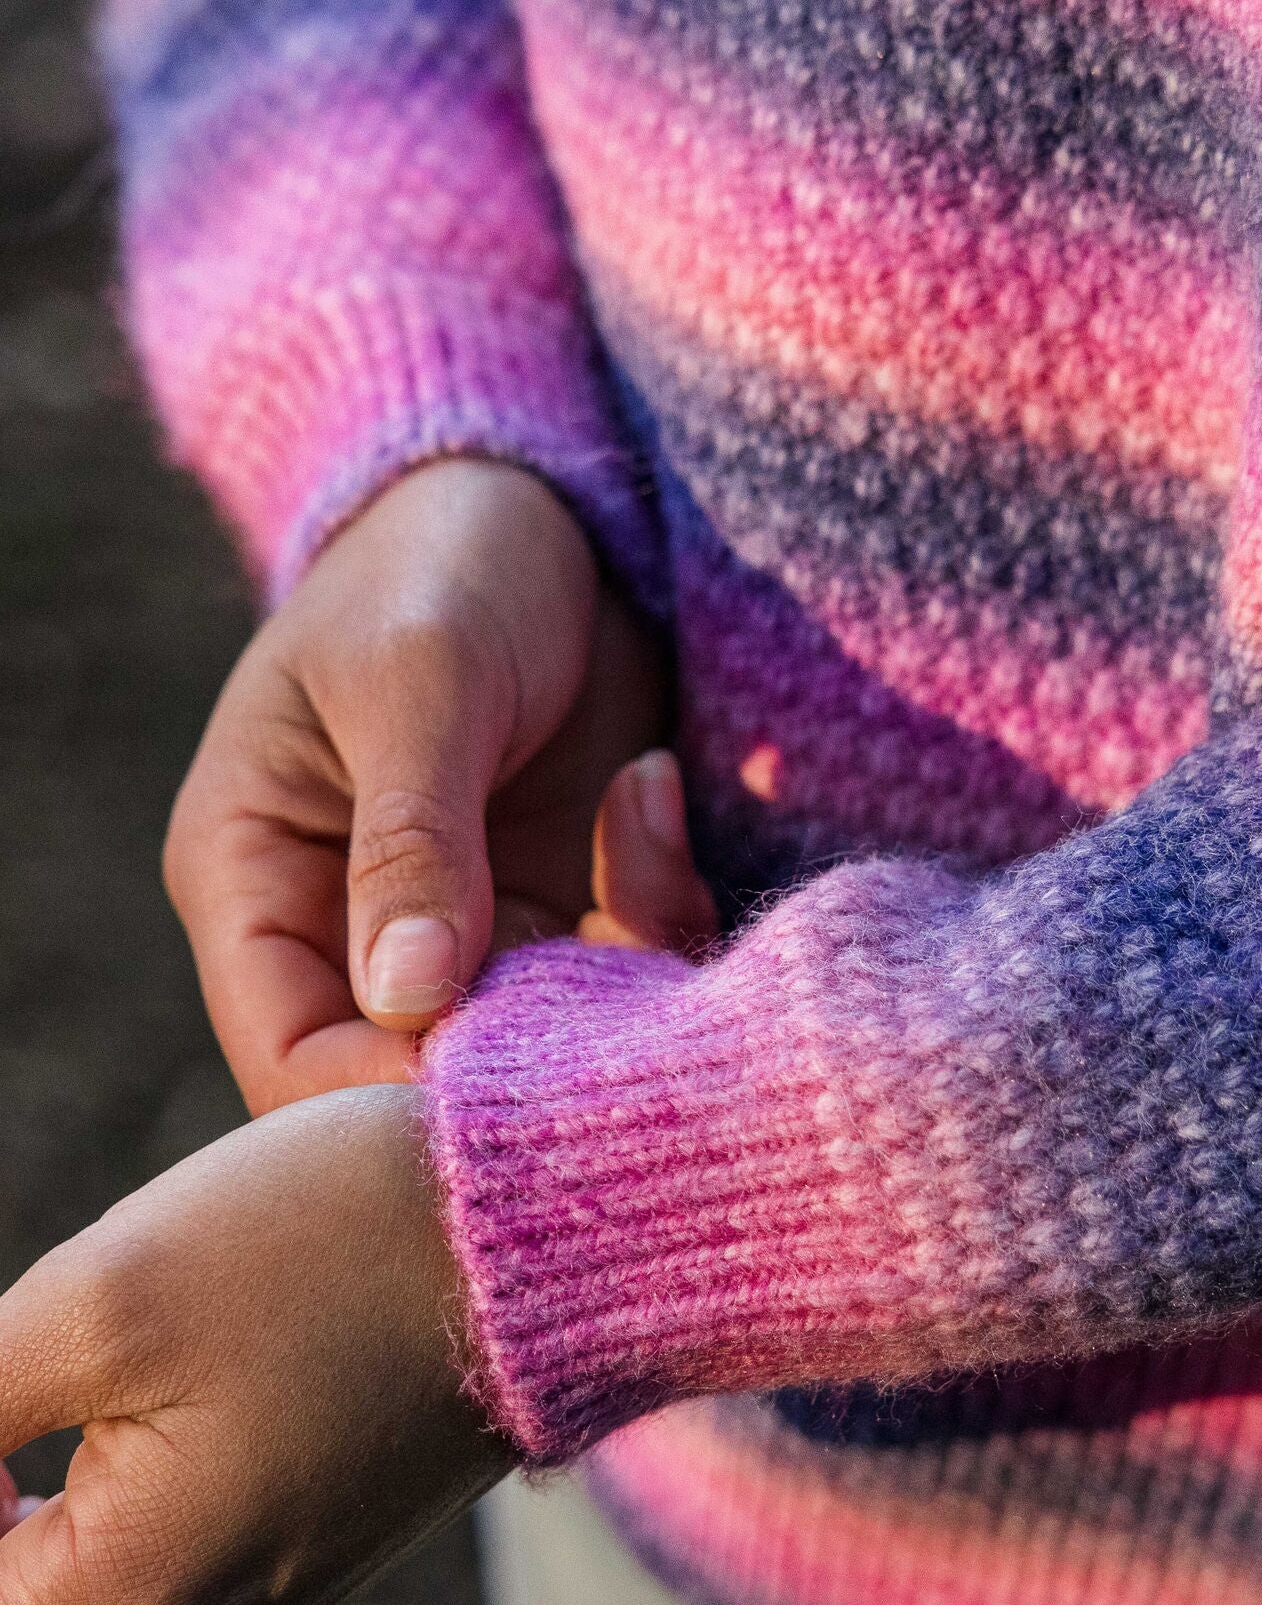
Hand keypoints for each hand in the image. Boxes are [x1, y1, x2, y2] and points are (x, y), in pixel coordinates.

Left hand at [0, 1085, 507, 1604]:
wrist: (558, 1227)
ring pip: (64, 1599)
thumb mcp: (94, 1300)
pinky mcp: (315, 1547)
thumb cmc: (328, 1244)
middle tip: (13, 1367)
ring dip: (14, 1510)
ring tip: (29, 1382)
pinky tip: (111, 1392)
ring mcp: (269, 1604)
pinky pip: (156, 1564)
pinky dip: (94, 1499)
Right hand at [166, 459, 707, 1115]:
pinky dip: (662, 913)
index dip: (386, 1100)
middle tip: (618, 964)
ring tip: (640, 814)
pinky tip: (654, 788)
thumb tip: (410, 1001)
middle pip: (428, 1078)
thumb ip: (413, 840)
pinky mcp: (567, 902)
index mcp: (257, 881)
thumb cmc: (438, 564)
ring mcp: (473, 925)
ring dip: (620, 970)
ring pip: (546, 1041)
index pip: (293, 1058)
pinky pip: (625, 975)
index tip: (502, 1077)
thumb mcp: (416, 683)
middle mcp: (355, 930)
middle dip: (535, 1049)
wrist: (547, 504)